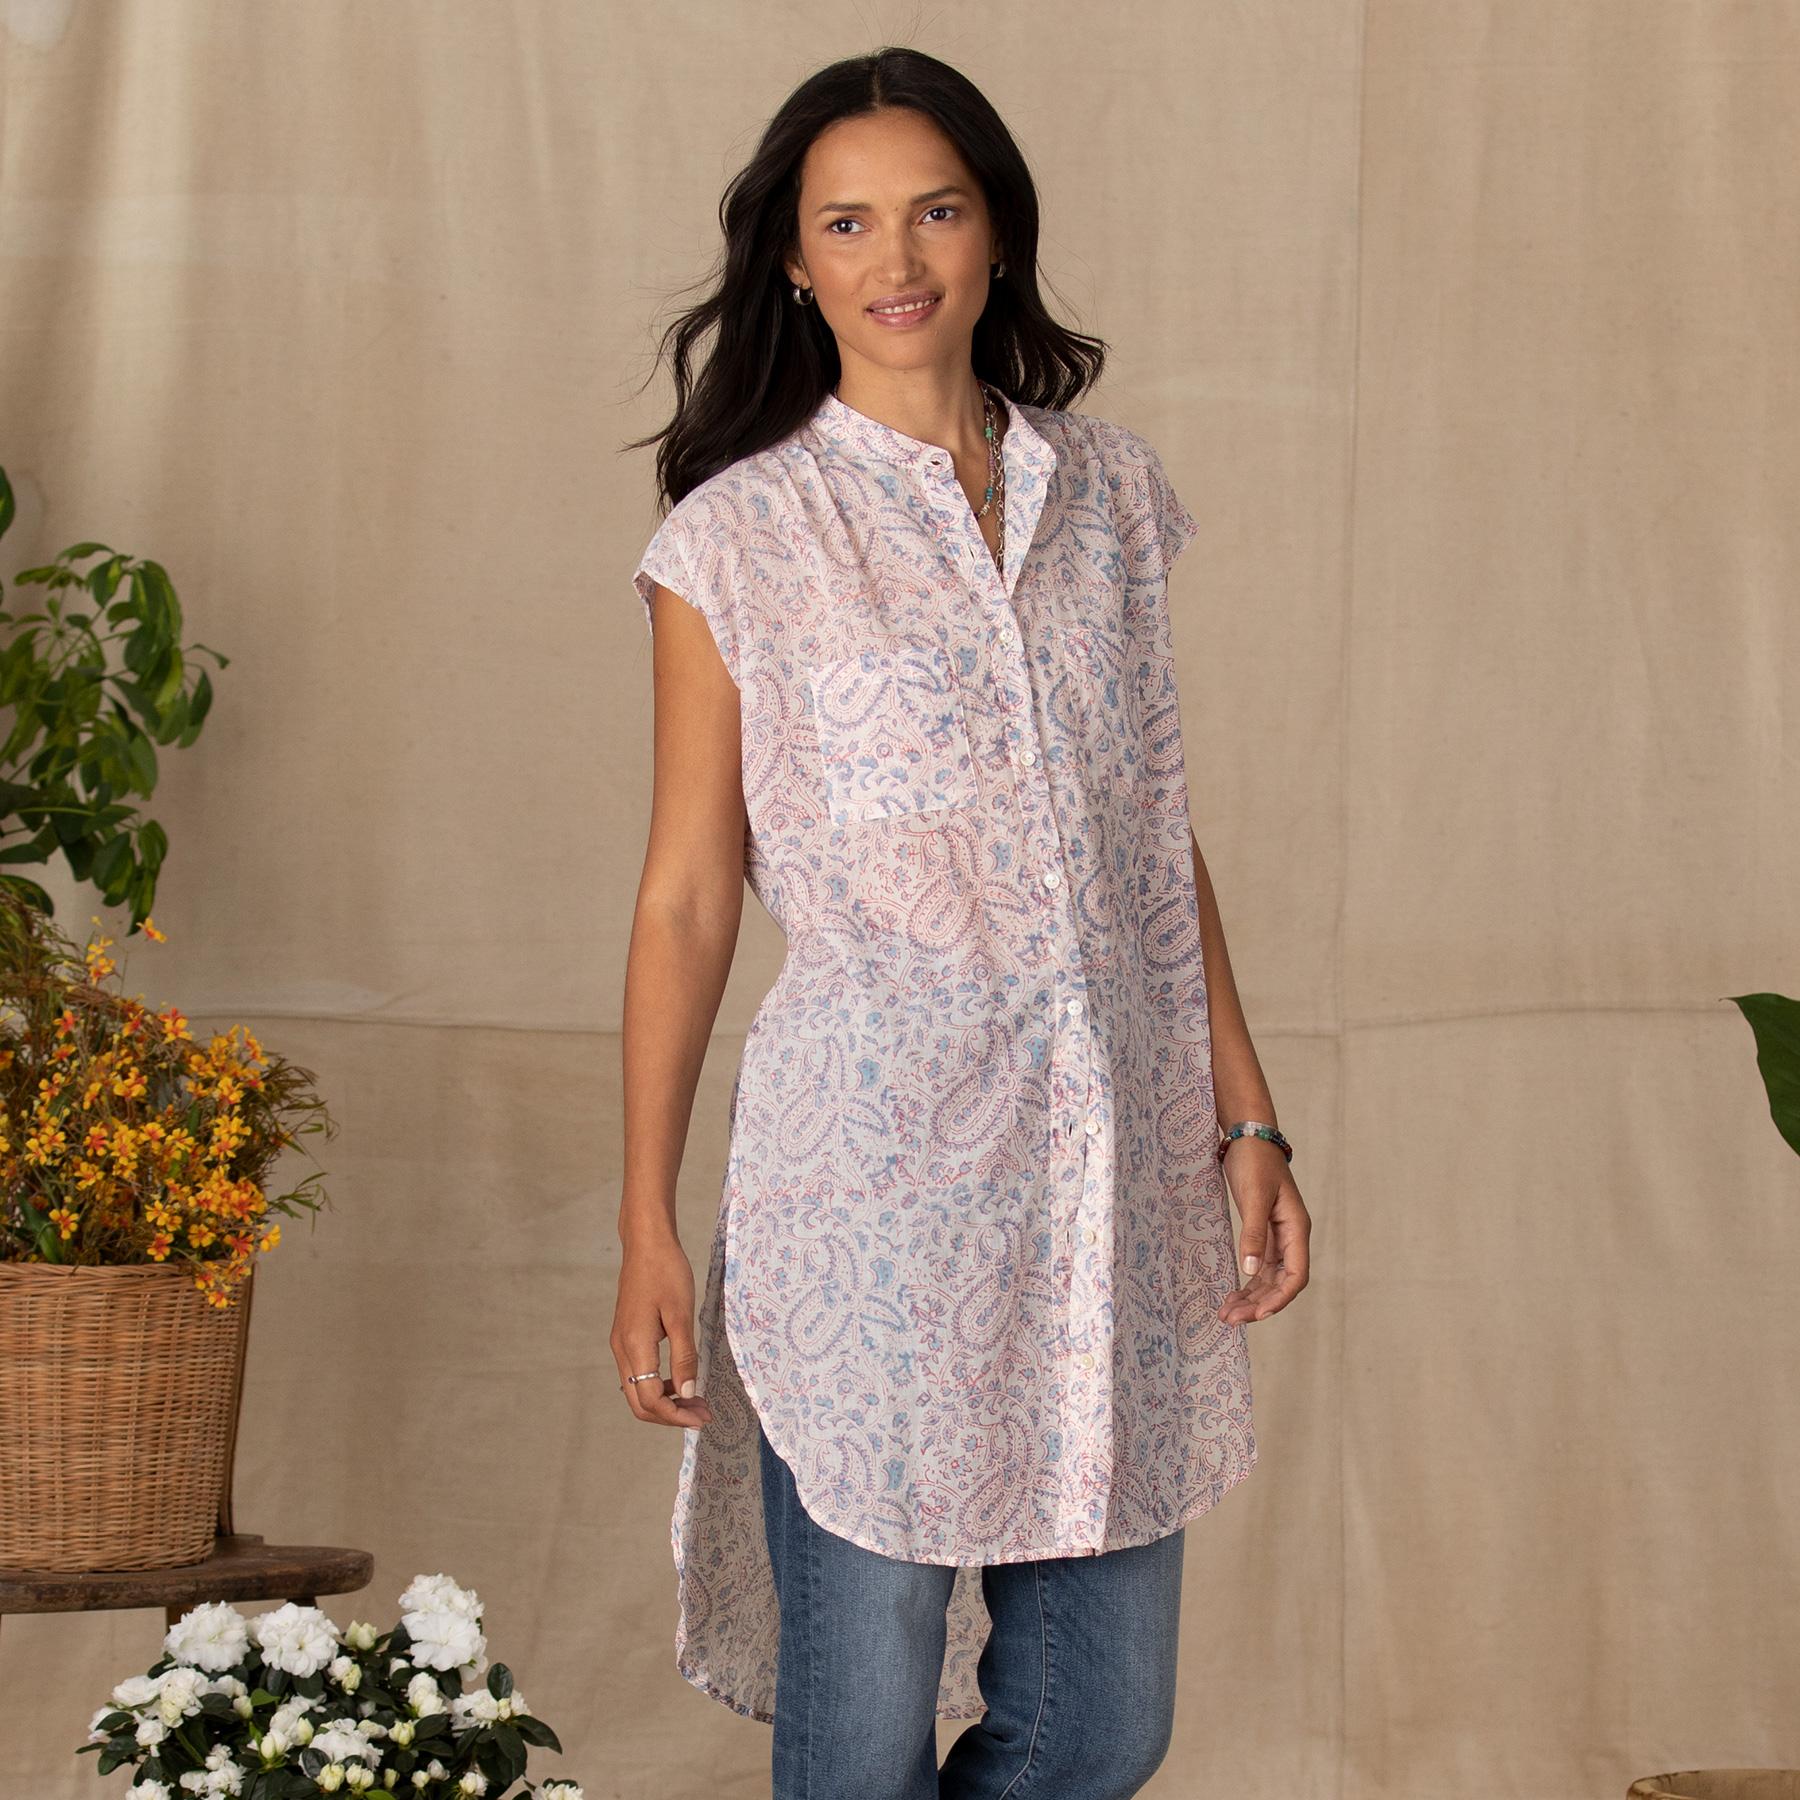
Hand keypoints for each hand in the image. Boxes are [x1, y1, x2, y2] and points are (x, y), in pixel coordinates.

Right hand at [611, 1233, 714, 1426]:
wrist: (646, 1242)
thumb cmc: (666, 1271)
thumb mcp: (681, 1314)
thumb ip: (684, 1355)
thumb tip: (688, 1393)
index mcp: (634, 1345)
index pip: (650, 1399)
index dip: (676, 1416)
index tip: (703, 1418)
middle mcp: (622, 1349)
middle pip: (639, 1403)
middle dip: (671, 1415)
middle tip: (703, 1415)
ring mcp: (621, 1343)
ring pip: (639, 1389)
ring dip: (667, 1401)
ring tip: (698, 1400)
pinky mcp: (627, 1336)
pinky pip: (639, 1373)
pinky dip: (661, 1384)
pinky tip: (683, 1379)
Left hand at [1217, 1138, 1310, 1323]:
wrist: (1247, 1137)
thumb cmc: (1254, 1161)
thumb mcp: (1253, 1195)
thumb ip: (1253, 1232)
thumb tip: (1251, 1271)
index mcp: (1296, 1228)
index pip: (1296, 1275)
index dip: (1280, 1298)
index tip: (1259, 1314)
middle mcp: (1290, 1237)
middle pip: (1281, 1283)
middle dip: (1259, 1304)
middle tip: (1231, 1319)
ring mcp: (1277, 1237)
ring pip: (1268, 1279)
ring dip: (1251, 1298)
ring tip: (1226, 1315)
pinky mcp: (1262, 1233)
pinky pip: (1259, 1268)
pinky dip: (1247, 1284)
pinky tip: (1231, 1296)